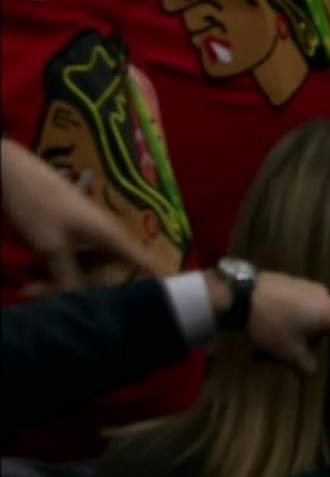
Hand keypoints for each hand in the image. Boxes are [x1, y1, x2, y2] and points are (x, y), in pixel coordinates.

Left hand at [1, 137, 166, 290]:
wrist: (15, 174)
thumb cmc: (39, 205)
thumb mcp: (51, 246)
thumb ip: (69, 277)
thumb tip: (81, 302)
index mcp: (112, 237)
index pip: (147, 262)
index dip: (160, 279)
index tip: (167, 297)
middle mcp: (108, 237)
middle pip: (107, 273)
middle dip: (81, 289)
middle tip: (44, 295)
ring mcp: (91, 235)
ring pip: (86, 269)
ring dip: (62, 281)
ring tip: (30, 289)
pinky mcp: (76, 235)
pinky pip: (74, 261)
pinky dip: (56, 271)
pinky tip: (32, 280)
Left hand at [204, 269, 329, 373]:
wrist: (243, 294)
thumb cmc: (273, 326)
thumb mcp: (289, 353)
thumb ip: (306, 365)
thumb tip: (311, 370)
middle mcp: (325, 298)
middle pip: (321, 331)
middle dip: (305, 346)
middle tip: (282, 359)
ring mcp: (309, 288)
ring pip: (306, 320)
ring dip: (292, 335)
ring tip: (266, 347)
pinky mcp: (293, 283)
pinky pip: (296, 308)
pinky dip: (286, 321)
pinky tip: (267, 328)